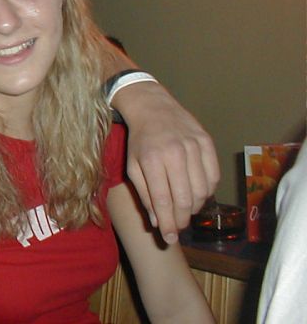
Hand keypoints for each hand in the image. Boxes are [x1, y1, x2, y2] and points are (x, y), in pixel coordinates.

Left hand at [113, 81, 219, 243]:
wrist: (153, 108)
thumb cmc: (140, 141)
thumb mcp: (133, 166)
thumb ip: (144, 195)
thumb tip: (158, 222)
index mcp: (151, 159)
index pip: (162, 199)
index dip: (167, 223)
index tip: (168, 239)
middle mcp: (174, 152)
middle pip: (185, 198)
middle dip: (182, 219)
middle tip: (177, 228)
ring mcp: (194, 146)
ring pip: (202, 190)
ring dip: (194, 207)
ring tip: (184, 209)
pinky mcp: (208, 142)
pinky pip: (213, 177)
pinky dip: (207, 191)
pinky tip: (196, 192)